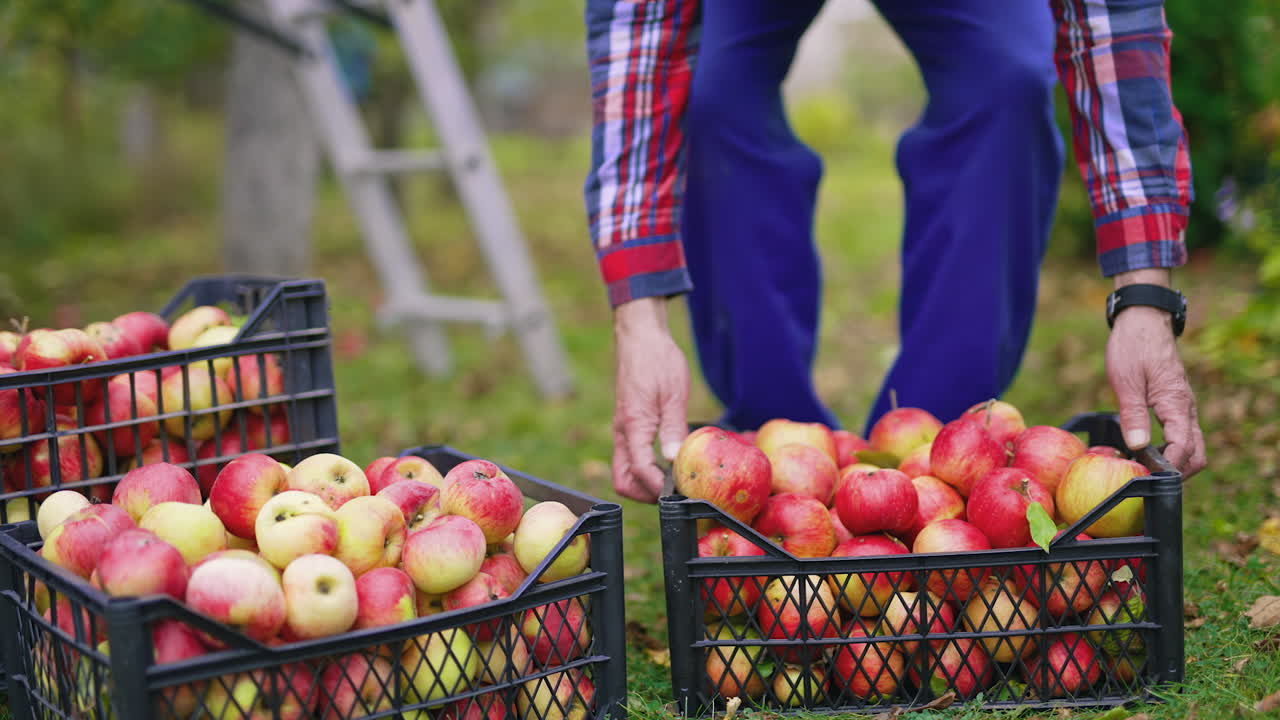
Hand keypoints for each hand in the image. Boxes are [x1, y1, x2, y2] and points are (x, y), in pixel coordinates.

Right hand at [611, 298, 689, 501]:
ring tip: (672, 479)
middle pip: (623, 479)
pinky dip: (643, 467)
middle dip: (645, 493)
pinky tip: (666, 461)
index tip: (680, 491)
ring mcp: (622, 428)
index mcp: (633, 425)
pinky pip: (629, 455)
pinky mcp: (627, 423)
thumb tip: (675, 460)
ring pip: (624, 470)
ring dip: (643, 482)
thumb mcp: (674, 393)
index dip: (659, 487)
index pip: (640, 470)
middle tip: (673, 492)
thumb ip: (673, 428)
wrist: (640, 337)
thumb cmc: (657, 360)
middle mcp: (622, 431)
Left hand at [1105, 271, 1206, 477]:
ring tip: (1148, 469)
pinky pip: (1183, 433)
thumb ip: (1133, 414)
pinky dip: (1173, 448)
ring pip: (1193, 445)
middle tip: (1150, 481)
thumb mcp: (1127, 381)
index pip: (1183, 447)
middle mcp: (1186, 408)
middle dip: (1179, 472)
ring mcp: (1184, 407)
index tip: (1149, 478)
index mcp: (1176, 404)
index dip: (1169, 467)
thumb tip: (1138, 445)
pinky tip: (1149, 450)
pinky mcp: (1176, 404)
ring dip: (1177, 461)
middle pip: (1197, 453)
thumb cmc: (1134, 347)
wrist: (1144, 321)